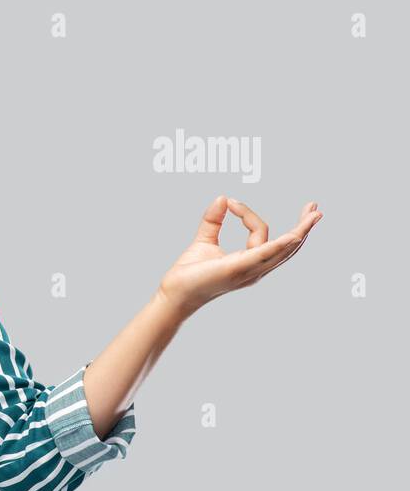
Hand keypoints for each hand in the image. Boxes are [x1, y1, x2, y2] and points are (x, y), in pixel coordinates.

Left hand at [158, 195, 322, 317]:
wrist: (174, 292)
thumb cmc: (190, 273)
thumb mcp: (204, 240)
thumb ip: (213, 220)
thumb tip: (222, 198)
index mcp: (249, 261)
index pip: (261, 232)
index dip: (247, 214)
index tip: (230, 202)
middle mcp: (255, 268)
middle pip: (287, 246)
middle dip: (303, 227)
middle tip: (315, 209)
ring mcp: (249, 270)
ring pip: (283, 250)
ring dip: (300, 232)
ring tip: (314, 215)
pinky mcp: (238, 269)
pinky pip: (264, 255)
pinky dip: (280, 245)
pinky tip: (293, 236)